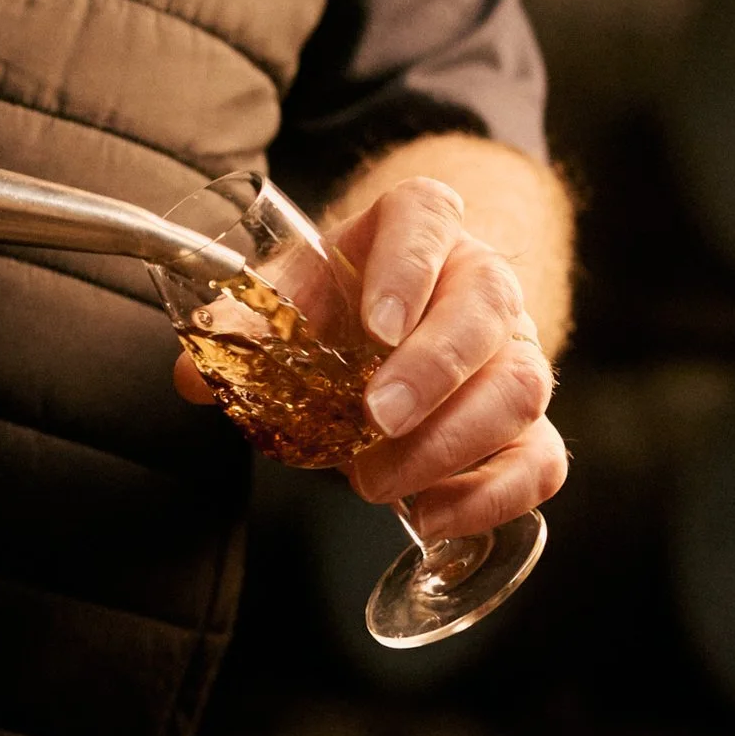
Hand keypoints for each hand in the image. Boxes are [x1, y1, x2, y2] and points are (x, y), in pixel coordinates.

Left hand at [172, 176, 566, 536]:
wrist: (399, 318)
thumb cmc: (343, 301)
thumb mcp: (290, 295)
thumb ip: (244, 329)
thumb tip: (195, 378)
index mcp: (421, 225)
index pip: (429, 218)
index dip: (408, 268)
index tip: (374, 325)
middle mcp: (480, 280)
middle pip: (487, 307)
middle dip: (432, 370)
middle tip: (375, 419)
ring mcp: (515, 350)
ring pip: (520, 386)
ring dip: (452, 442)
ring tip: (377, 481)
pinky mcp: (527, 422)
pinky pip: (539, 461)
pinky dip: (491, 497)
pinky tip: (431, 517)